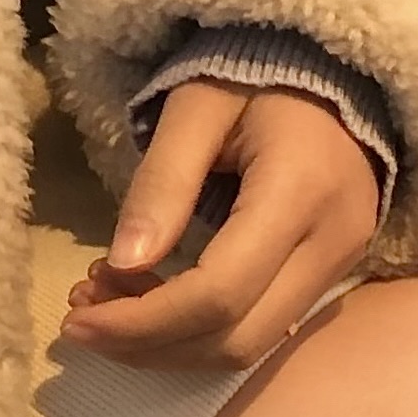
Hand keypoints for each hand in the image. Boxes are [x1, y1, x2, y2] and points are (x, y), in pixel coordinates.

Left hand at [60, 80, 378, 369]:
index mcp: (299, 193)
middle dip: (149, 345)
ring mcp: (341, 265)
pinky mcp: (331, 273)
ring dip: (170, 344)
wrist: (331, 70)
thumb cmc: (253, 73)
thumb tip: (122, 264)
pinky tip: (148, 302)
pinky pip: (263, 326)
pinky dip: (199, 329)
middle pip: (237, 338)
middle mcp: (333, 244)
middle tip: (80, 320)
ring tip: (103, 306)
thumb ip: (162, 183)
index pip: (218, 292)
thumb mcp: (194, 108)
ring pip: (251, 346)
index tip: (76, 320)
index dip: (142, 321)